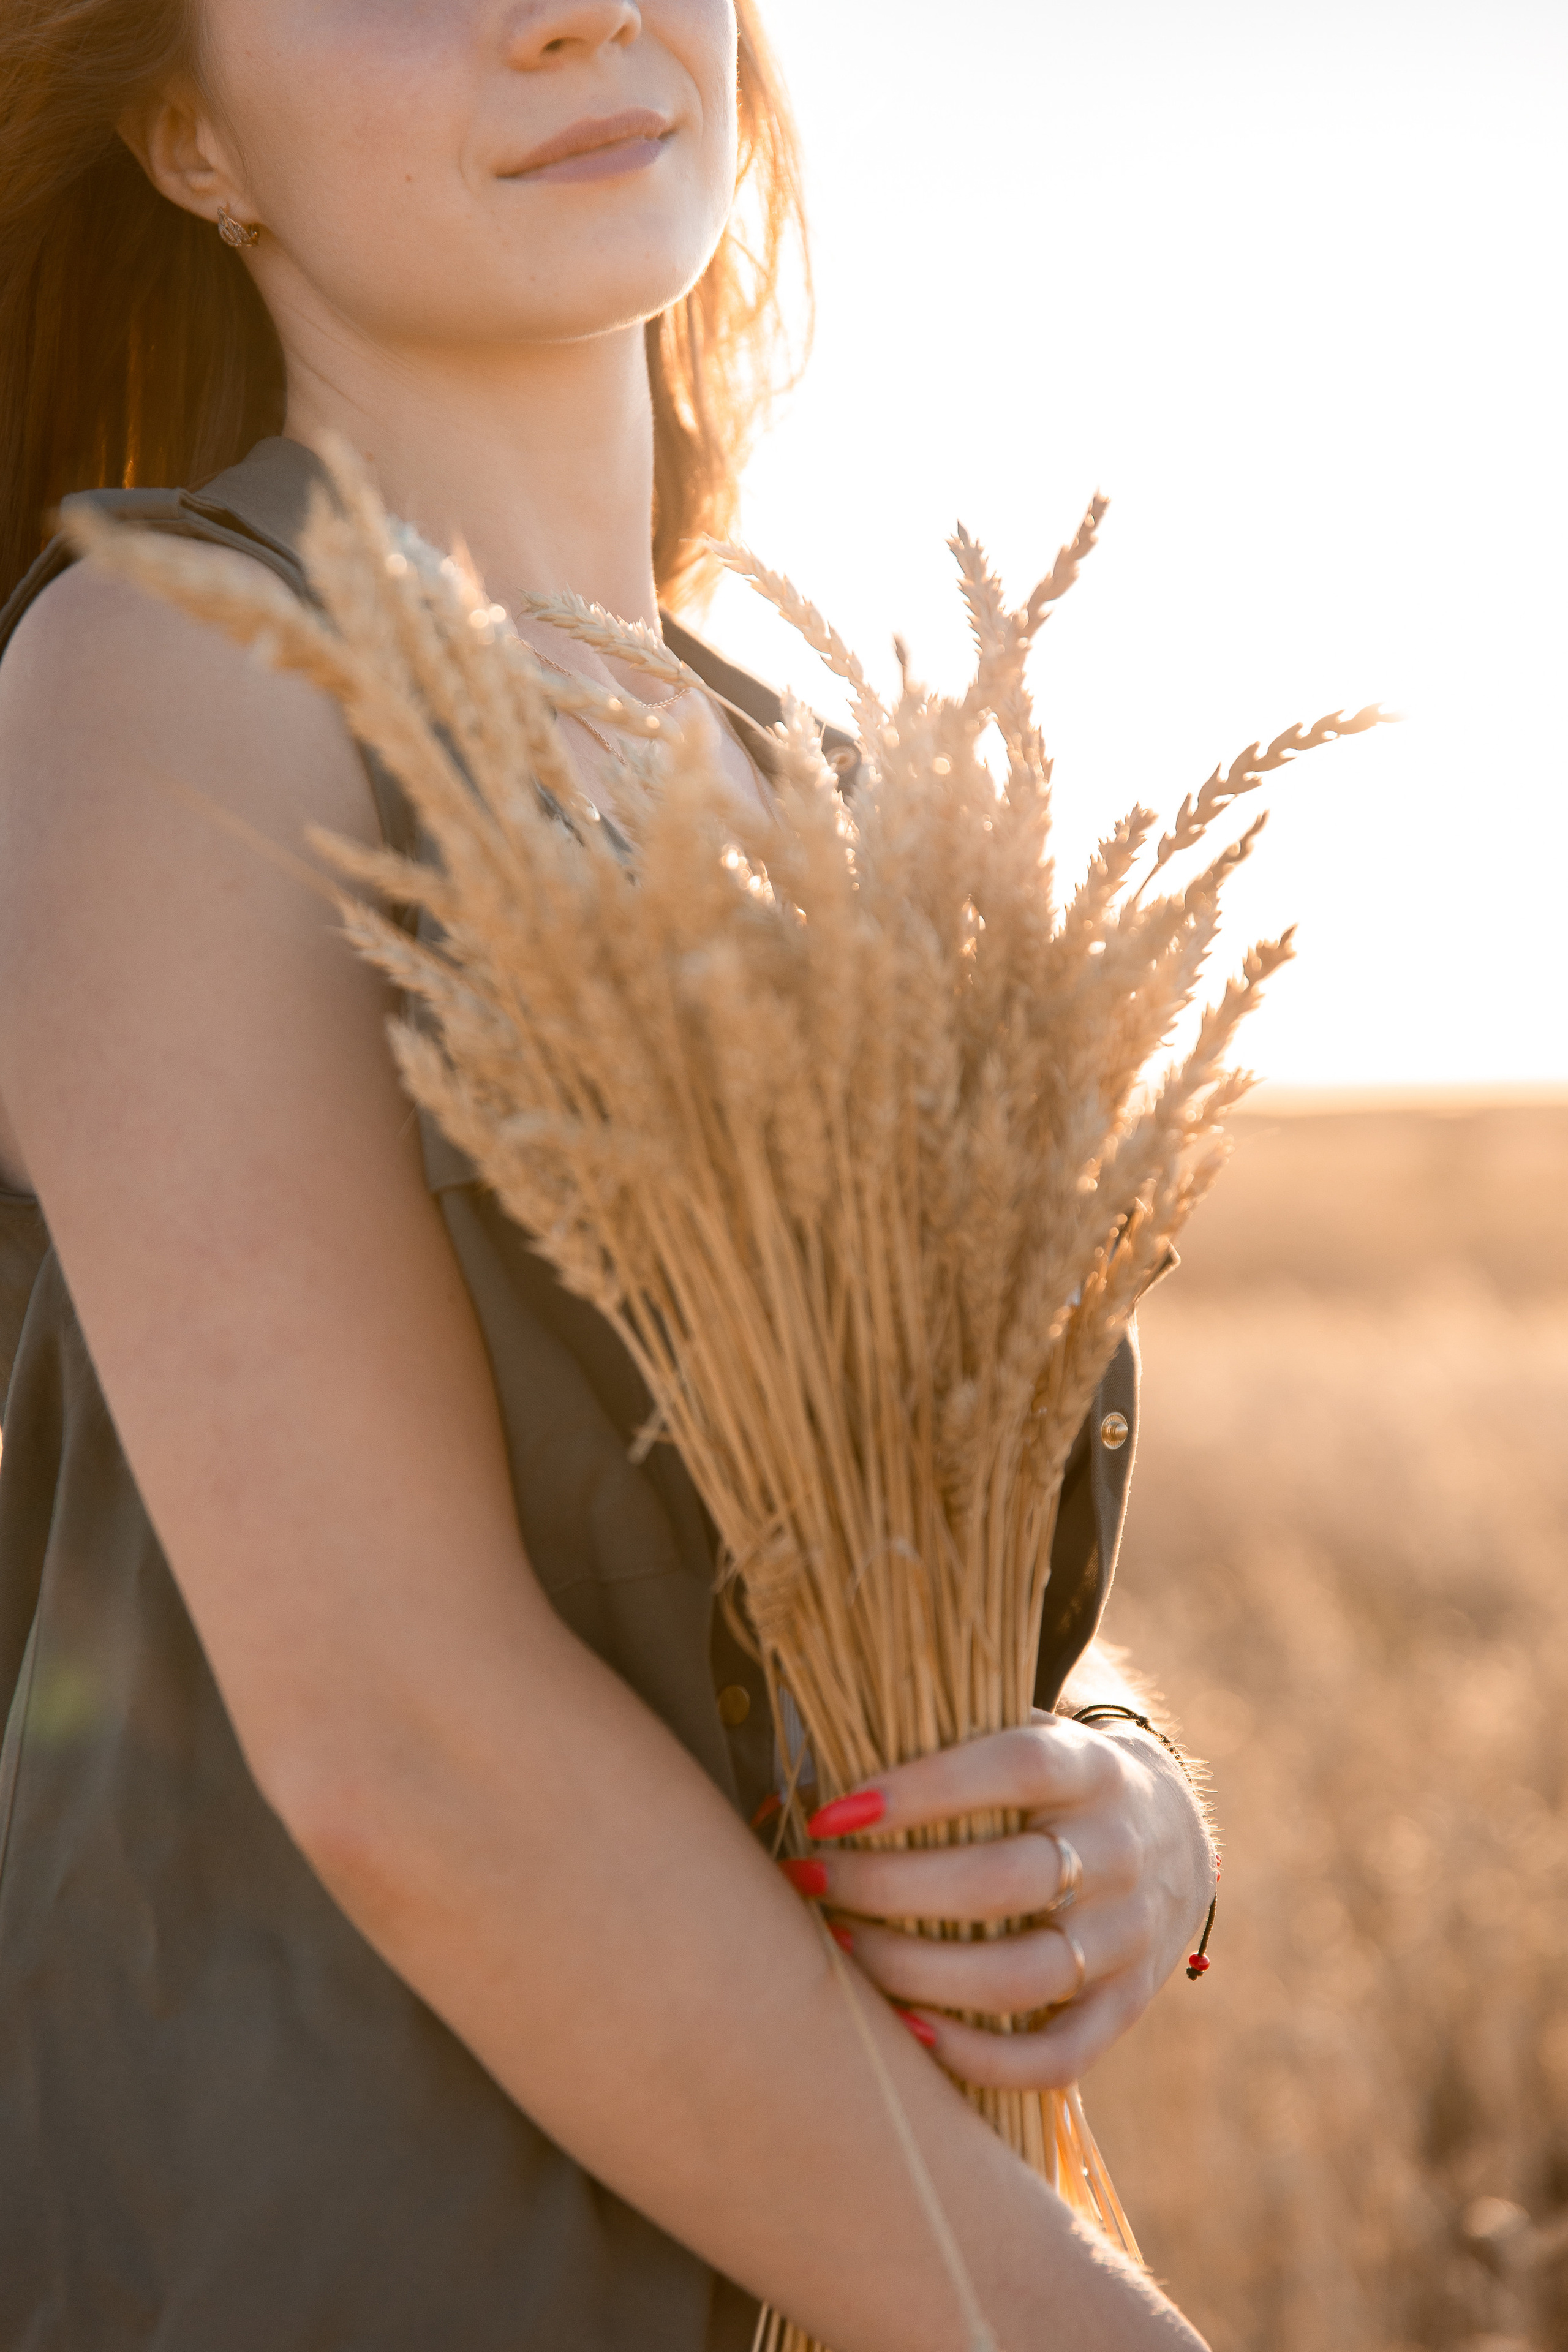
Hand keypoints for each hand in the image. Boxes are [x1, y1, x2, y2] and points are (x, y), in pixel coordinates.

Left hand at [784, 1712, 1214, 2089]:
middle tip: (810, 1880)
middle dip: (890, 1887)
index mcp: (1091, 1769)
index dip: (921, 1790)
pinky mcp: (1126, 2006)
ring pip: (1023, 1975)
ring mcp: (1128, 1937)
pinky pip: (1056, 2055)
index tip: (831, 1812)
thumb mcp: (1020, 1738)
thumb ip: (937, 1748)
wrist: (1170, 1836)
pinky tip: (906, 2030)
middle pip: (1006, 1880)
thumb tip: (798, 1784)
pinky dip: (977, 2056)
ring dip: (917, 1972)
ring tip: (839, 1951)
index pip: (1015, 1767)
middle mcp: (1119, 1852)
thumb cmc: (1048, 1783)